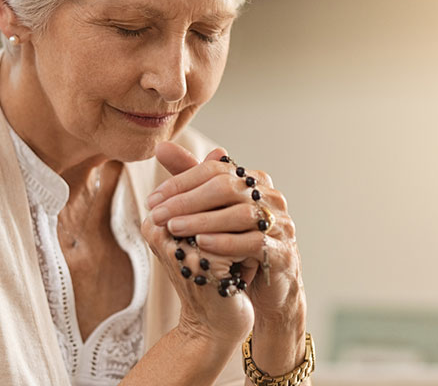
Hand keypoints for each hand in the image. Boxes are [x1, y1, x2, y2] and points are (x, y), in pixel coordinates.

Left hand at [147, 142, 305, 329]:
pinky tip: (202, 244)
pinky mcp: (283, 252)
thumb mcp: (212, 213)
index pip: (214, 170)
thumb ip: (190, 181)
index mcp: (253, 182)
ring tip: (174, 228)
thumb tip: (162, 147)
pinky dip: (226, 242)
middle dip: (187, 200)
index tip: (153, 199)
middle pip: (227, 187)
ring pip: (240, 214)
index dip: (182, 181)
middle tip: (158, 214)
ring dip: (202, 220)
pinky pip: (255, 242)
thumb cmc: (238, 245)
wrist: (269, 289)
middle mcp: (271, 197)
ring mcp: (281, 224)